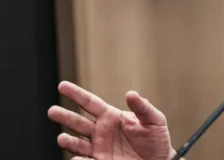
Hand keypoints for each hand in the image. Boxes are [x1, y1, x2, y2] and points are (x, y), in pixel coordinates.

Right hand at [47, 81, 174, 159]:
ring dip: (68, 141)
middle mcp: (101, 131)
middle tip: (52, 111)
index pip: (91, 103)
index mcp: (111, 117)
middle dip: (65, 117)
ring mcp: (99, 148)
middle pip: (78, 122)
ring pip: (78, 143)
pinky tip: (76, 158)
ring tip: (61, 138)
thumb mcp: (154, 120)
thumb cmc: (156, 138)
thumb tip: (131, 94)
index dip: (77, 94)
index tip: (62, 86)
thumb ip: (142, 108)